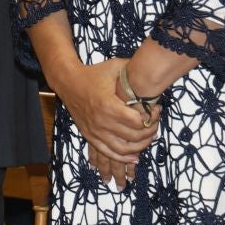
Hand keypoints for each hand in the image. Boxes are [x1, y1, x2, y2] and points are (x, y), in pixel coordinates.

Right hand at [51, 58, 157, 189]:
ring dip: (139, 148)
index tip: (156, 111)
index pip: (137, 121)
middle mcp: (102, 121)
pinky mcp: (90, 136)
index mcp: (109, 105)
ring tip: (148, 140)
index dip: (151, 118)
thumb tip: (152, 69)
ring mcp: (95, 131)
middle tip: (155, 124)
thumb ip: (133, 69)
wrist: (68, 82)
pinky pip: (108, 153)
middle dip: (149, 132)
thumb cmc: (93, 74)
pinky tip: (134, 157)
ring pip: (122, 149)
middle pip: (133, 137)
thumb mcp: (115, 66)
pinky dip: (122, 158)